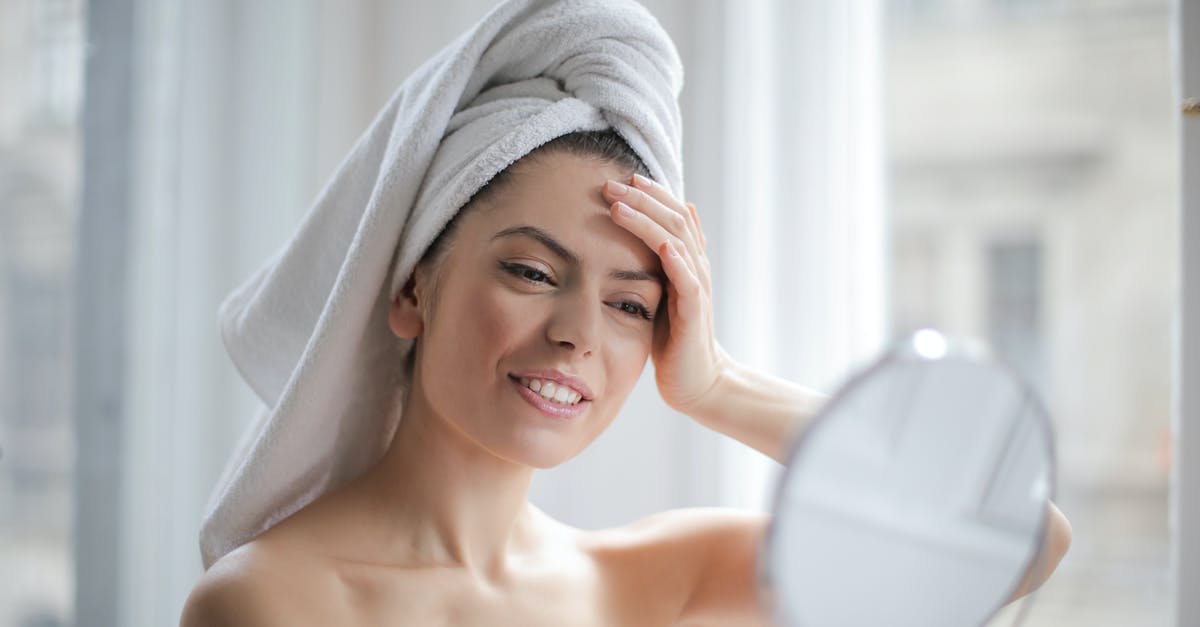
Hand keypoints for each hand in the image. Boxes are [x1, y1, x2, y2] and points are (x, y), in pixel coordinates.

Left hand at [602, 174, 732, 418]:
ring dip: (648, 221)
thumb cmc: (674, 338)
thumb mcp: (662, 293)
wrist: (696, 380)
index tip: (622, 177)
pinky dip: (676, 260)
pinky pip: (688, 281)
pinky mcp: (694, 314)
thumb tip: (656, 232)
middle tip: (610, 182)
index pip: (672, 214)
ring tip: (620, 205)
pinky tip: (662, 245)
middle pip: (674, 219)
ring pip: (677, 242)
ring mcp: (697, 288)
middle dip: (643, 198)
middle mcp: (696, 267)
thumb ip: (658, 263)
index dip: (650, 193)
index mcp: (687, 260)